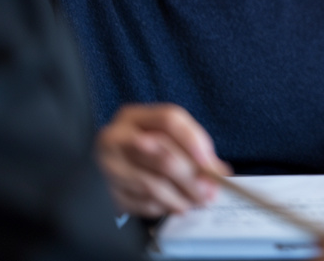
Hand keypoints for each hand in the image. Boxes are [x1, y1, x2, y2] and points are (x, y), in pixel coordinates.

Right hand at [95, 103, 231, 216]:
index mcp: (134, 117)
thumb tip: (218, 171)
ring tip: (196, 202)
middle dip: (191, 177)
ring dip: (180, 197)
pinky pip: (140, 202)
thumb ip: (192, 150)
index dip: (193, 140)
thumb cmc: (142, 150)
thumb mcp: (165, 139)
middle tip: (209, 192)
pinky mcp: (105, 191)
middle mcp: (115, 137)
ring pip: (152, 183)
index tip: (209, 163)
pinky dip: (163, 207)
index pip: (168, 119)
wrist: (105, 167)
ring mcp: (108, 165)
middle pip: (162, 154)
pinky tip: (175, 206)